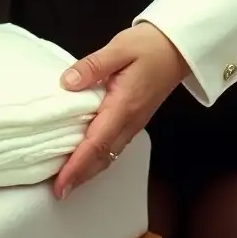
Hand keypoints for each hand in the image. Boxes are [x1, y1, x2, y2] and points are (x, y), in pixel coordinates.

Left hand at [53, 24, 188, 198]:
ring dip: (89, 169)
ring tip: (68, 178)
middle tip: (58, 191)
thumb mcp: (118, 48)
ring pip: (109, 154)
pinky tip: (87, 155)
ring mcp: (134, 122)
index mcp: (123, 106)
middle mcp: (130, 121)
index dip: (77, 165)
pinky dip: (99, 157)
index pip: (96, 143)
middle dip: (80, 176)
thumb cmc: (149, 46)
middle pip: (103, 157)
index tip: (61, 183)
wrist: (178, 49)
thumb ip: (92, 66)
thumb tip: (67, 83)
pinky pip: (115, 145)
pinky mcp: (135, 119)